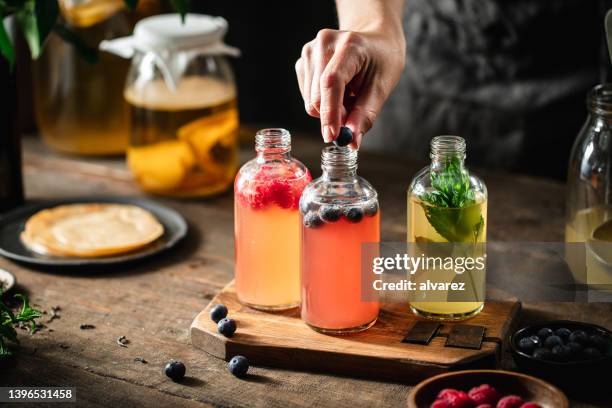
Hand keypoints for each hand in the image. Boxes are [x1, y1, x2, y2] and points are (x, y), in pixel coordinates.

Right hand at [295, 28, 404, 147]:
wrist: (375, 42)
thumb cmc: (381, 62)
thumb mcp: (381, 88)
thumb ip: (365, 115)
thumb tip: (351, 142)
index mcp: (349, 44)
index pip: (331, 82)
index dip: (330, 112)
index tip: (333, 136)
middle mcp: (325, 43)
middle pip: (317, 97)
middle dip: (334, 115)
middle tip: (353, 115)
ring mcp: (310, 50)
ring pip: (310, 100)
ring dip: (329, 108)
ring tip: (349, 95)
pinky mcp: (302, 61)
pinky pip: (307, 96)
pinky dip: (323, 102)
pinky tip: (338, 90)